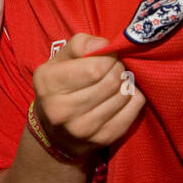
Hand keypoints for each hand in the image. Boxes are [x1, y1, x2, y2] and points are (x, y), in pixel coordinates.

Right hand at [31, 33, 145, 160]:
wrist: (56, 132)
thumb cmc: (60, 86)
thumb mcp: (59, 61)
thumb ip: (79, 45)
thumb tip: (104, 44)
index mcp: (49, 84)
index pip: (95, 68)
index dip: (108, 57)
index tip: (106, 56)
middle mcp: (62, 110)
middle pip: (111, 81)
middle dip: (118, 68)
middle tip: (114, 67)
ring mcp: (84, 128)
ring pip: (124, 94)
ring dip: (126, 82)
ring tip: (117, 80)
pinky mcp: (103, 138)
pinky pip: (133, 109)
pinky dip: (133, 97)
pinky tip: (122, 95)